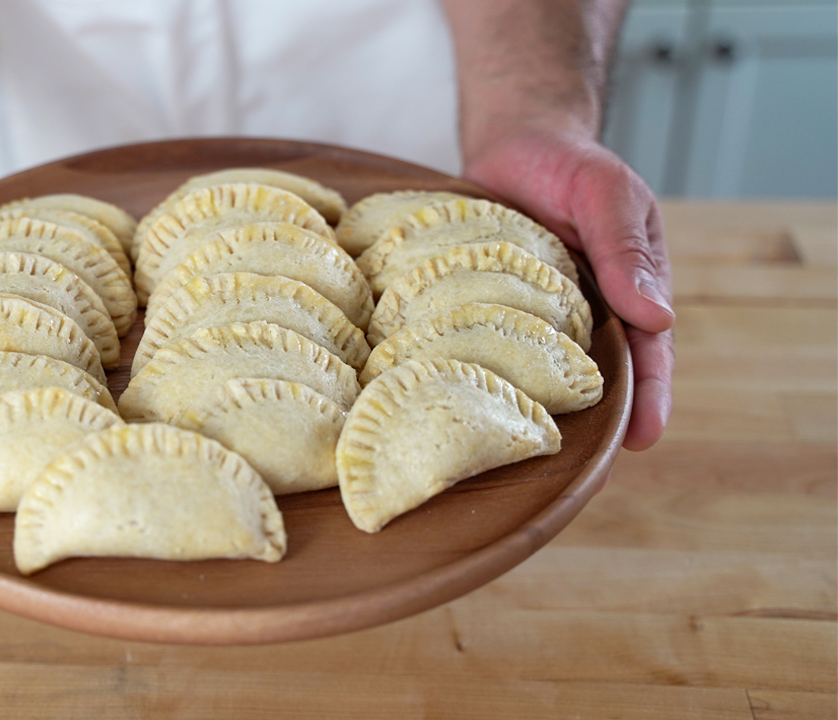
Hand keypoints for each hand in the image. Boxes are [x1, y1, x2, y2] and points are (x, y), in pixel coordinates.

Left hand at [461, 125, 675, 450]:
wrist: (513, 144)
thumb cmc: (570, 166)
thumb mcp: (607, 195)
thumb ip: (626, 250)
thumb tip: (659, 318)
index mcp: (627, 295)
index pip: (648, 357)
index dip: (647, 400)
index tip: (641, 440)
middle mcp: (582, 317)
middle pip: (591, 382)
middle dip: (587, 426)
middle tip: (577, 474)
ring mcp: (533, 319)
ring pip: (535, 375)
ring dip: (527, 409)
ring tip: (512, 452)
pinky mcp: (486, 311)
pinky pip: (485, 347)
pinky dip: (477, 372)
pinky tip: (456, 400)